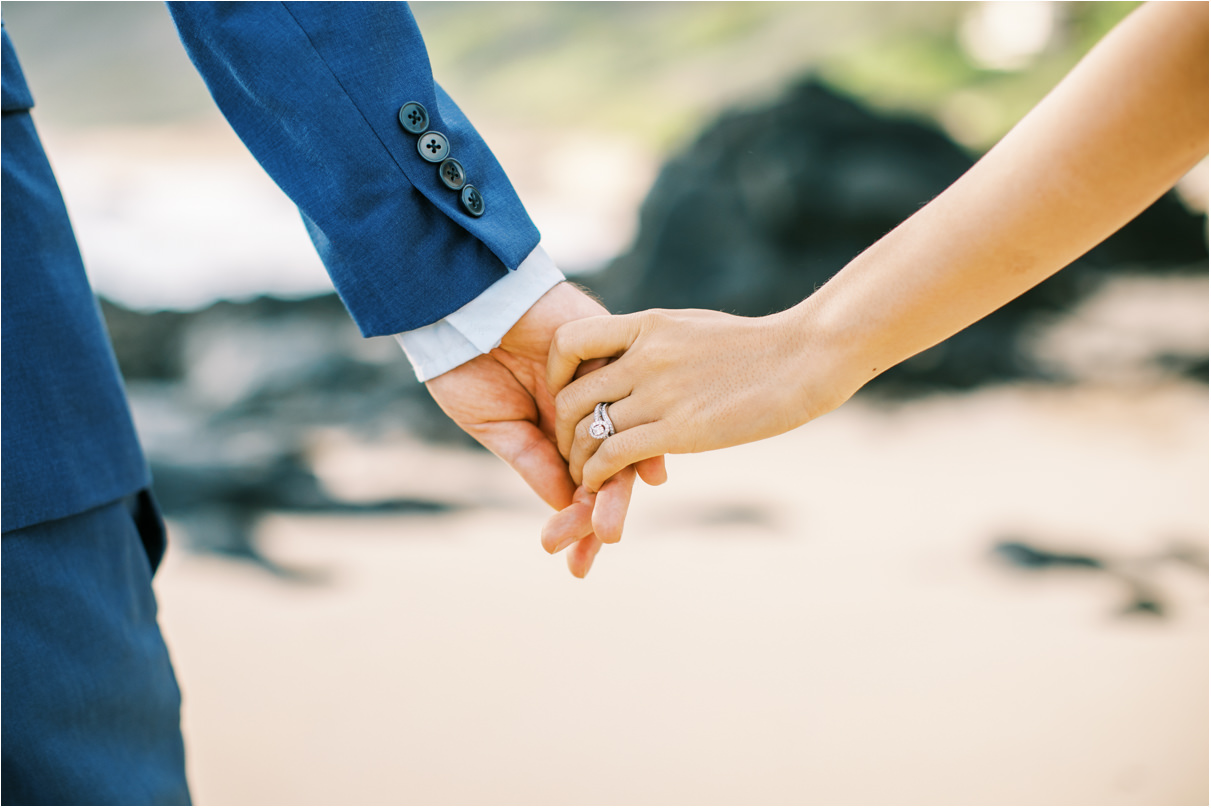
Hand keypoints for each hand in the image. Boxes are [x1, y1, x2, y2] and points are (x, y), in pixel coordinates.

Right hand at [425, 283, 637, 576]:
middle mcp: (585, 410)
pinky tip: (649, 472)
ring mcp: (600, 382)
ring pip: (624, 441)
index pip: (579, 485)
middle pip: (609, 471)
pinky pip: (633, 396)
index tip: (574, 563)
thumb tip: (565, 506)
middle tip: (601, 547)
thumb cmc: (464, 362)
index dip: (579, 524)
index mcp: (556, 432)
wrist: (459, 303)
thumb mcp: (494, 423)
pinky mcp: (610, 349)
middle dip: (604, 515)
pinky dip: (641, 435)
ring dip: (620, 489)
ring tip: (610, 526)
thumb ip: (532, 462)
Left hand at [547, 307, 856, 491]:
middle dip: (562, 428)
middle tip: (570, 449)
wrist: (806, 356)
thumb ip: (657, 341)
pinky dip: (595, 473)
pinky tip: (598, 483)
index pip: (570, 339)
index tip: (564, 393)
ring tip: (583, 474)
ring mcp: (662, 392)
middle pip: (572, 395)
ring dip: (578, 458)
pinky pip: (613, 454)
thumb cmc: (758, 346)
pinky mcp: (681, 430)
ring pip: (588, 430)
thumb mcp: (694, 328)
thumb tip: (636, 353)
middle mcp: (646, 356)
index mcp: (648, 326)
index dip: (556, 371)